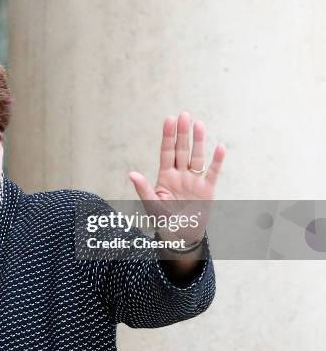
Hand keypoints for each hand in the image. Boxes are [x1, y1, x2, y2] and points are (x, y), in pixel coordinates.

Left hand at [128, 113, 224, 243]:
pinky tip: (219, 147)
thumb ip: (143, 189)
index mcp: (165, 177)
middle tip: (185, 115)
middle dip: (183, 133)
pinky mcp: (207, 189)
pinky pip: (213, 173)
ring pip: (197, 157)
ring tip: (199, 124)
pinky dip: (217, 161)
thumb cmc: (163, 221)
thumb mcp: (151, 205)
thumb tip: (131, 174)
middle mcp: (180, 175)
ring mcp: (194, 180)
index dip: (168, 136)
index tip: (169, 119)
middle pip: (182, 150)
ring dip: (198, 141)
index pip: (166, 152)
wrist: (181, 236)